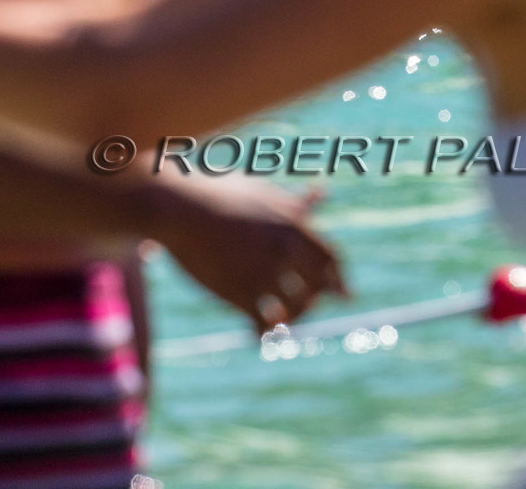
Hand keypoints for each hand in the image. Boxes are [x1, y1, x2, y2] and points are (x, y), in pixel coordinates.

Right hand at [148, 176, 346, 334]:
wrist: (180, 207)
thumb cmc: (222, 195)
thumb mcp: (264, 194)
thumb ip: (296, 203)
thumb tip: (322, 192)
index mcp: (292, 224)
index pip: (331, 259)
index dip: (339, 279)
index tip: (344, 293)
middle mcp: (282, 249)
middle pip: (317, 288)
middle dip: (315, 301)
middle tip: (305, 308)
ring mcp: (260, 272)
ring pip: (294, 309)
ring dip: (292, 319)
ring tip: (281, 321)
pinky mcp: (237, 291)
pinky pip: (263, 323)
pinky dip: (264, 332)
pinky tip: (258, 333)